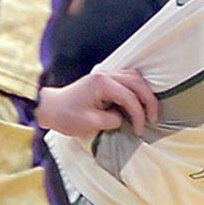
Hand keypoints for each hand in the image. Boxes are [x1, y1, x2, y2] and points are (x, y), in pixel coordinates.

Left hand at [36, 70, 158, 138]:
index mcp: (102, 83)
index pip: (129, 97)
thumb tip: (122, 119)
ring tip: (149, 111)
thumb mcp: (89, 123)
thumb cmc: (66, 116)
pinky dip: (137, 89)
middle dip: (148, 101)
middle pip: (137, 82)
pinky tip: (139, 101)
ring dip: (144, 93)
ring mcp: (106, 74)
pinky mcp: (105, 79)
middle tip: (153, 119)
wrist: (50, 108)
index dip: (138, 114)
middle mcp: (107, 74)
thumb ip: (111, 120)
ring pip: (135, 77)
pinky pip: (128, 79)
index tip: (139, 130)